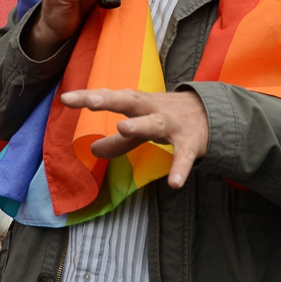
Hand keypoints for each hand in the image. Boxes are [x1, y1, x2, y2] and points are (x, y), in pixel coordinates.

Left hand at [58, 87, 207, 188]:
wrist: (214, 113)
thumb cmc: (169, 117)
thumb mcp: (142, 125)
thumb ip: (118, 140)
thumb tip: (91, 149)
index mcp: (139, 103)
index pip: (111, 97)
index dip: (89, 97)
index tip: (66, 98)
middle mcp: (154, 109)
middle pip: (129, 102)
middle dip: (110, 100)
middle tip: (90, 102)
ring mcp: (173, 125)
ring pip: (155, 123)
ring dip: (140, 125)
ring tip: (123, 128)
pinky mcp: (191, 143)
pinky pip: (184, 157)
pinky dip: (180, 169)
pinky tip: (174, 183)